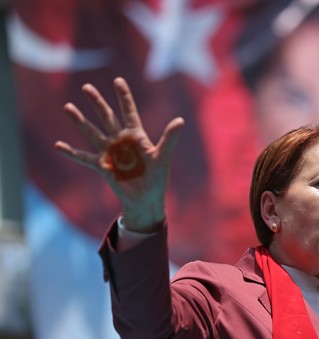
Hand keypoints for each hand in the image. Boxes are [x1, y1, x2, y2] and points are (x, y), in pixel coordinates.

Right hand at [54, 77, 183, 232]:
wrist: (146, 199)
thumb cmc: (157, 178)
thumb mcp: (163, 156)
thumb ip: (169, 138)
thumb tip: (180, 120)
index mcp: (137, 136)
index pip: (129, 112)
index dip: (124, 97)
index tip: (118, 80)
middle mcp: (121, 141)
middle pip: (107, 117)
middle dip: (97, 103)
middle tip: (86, 87)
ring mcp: (110, 153)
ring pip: (93, 132)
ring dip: (80, 121)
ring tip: (68, 107)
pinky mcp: (102, 166)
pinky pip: (85, 158)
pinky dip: (72, 152)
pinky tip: (58, 145)